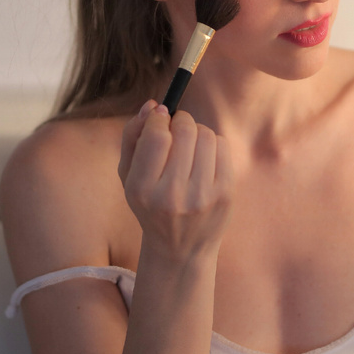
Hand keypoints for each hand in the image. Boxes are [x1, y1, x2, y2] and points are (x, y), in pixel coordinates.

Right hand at [118, 100, 233, 261]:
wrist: (180, 248)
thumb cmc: (151, 205)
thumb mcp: (129, 176)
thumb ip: (132, 137)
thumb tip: (152, 105)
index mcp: (142, 190)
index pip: (157, 137)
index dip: (159, 118)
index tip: (160, 118)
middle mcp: (172, 196)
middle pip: (185, 131)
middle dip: (180, 120)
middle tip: (176, 127)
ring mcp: (202, 196)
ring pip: (206, 135)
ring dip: (197, 130)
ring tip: (189, 144)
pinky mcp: (225, 194)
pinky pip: (222, 146)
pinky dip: (212, 143)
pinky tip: (203, 157)